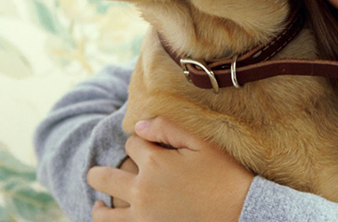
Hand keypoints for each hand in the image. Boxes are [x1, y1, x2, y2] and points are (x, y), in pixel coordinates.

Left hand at [87, 117, 253, 221]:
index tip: (150, 147)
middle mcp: (142, 191)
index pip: (132, 144)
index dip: (140, 142)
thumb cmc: (225, 175)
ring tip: (100, 205)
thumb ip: (168, 128)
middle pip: (103, 177)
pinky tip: (118, 220)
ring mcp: (143, 218)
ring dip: (100, 207)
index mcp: (155, 163)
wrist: (241, 212)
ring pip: (103, 214)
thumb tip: (138, 125)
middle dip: (99, 173)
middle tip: (96, 174)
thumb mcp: (202, 143)